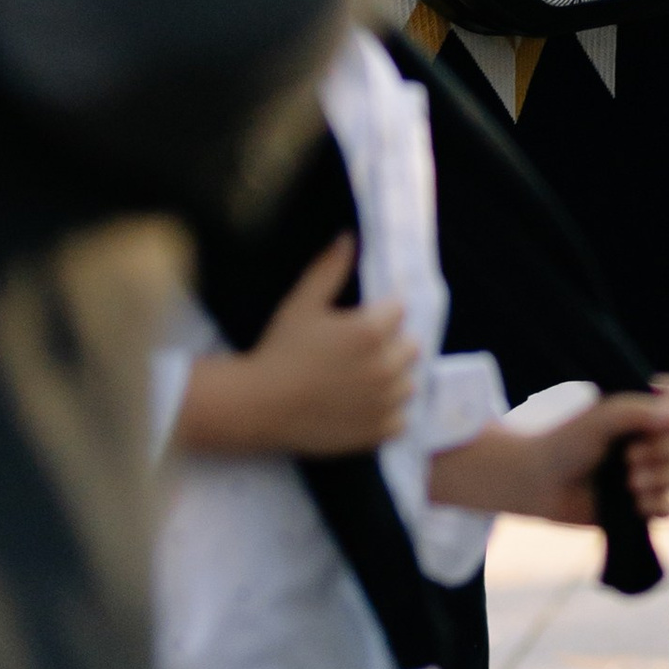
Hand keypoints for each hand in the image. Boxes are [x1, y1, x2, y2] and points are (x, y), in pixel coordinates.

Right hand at [173, 237, 418, 458]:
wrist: (258, 405)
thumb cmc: (280, 351)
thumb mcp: (302, 303)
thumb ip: (329, 268)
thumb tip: (349, 236)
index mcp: (372, 332)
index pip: (398, 311)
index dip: (378, 314)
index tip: (355, 323)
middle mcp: (386, 367)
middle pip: (409, 346)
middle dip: (389, 345)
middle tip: (356, 353)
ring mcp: (384, 402)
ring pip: (408, 383)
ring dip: (392, 379)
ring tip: (360, 380)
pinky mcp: (378, 431)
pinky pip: (400, 419)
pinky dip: (388, 414)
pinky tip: (362, 406)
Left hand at [427, 379, 668, 527]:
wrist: (538, 486)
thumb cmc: (563, 444)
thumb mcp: (599, 418)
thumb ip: (637, 410)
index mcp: (643, 413)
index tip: (649, 426)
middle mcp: (650, 440)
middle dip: (663, 455)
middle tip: (629, 459)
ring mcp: (648, 472)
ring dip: (658, 482)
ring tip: (628, 485)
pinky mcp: (641, 504)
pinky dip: (657, 506)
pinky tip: (636, 504)